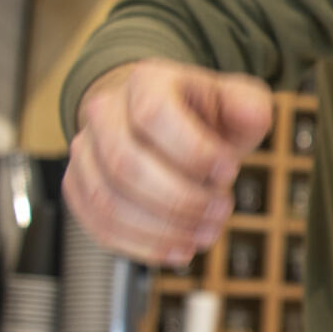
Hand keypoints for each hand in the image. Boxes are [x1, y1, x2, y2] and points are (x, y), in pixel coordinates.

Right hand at [63, 59, 272, 264]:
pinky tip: (178, 249)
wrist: (167, 124)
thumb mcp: (236, 101)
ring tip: (205, 233)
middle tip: (222, 211)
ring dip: (163, 229)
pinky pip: (98, 226)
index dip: (193, 151)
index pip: (154, 115)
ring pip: (109, 201)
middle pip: (126, 165)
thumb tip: (252, 113)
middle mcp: (105, 112)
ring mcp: (86, 151)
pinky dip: (142, 246)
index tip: (229, 171)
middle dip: (181, 199)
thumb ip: (250, 106)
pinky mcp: (80, 187)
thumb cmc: (202, 115)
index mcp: (146, 82)